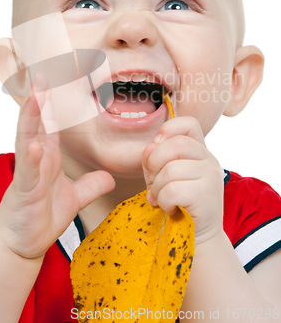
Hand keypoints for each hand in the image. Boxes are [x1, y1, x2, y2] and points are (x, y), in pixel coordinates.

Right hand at [0, 72, 114, 258]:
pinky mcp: (25, 190)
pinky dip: (30, 157)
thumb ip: (91, 184)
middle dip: (38, 97)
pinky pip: (28, 171)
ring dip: (31, 117)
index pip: (50, 122)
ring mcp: (29, 172)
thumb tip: (110, 177)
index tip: (53, 77)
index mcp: (48, 155)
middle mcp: (37, 158)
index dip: (52, 101)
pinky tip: (34, 144)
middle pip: (36, 122)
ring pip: (28, 138)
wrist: (23, 242)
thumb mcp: (75, 197)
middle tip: (40, 72)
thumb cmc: (42, 215)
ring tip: (35, 96)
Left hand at [142, 116, 223, 243]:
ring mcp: (211, 177)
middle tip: (153, 182)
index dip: (167, 130)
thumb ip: (156, 156)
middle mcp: (209, 159)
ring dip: (157, 187)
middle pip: (176, 144)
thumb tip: (151, 147)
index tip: (156, 150)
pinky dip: (163, 201)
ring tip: (160, 199)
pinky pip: (173, 190)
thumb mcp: (163, 175)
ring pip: (171, 170)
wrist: (196, 238)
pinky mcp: (207, 196)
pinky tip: (169, 208)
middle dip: (154, 163)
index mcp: (199, 150)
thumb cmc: (176, 204)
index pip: (188, 124)